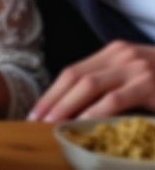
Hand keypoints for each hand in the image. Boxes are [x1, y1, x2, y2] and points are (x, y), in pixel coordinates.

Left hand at [28, 41, 154, 121]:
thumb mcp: (134, 75)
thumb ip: (111, 83)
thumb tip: (78, 106)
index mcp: (111, 52)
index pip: (72, 71)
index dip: (52, 91)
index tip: (37, 110)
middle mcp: (119, 55)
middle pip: (74, 77)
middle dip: (53, 100)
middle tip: (35, 121)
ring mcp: (134, 68)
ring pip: (89, 86)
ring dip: (66, 106)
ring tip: (52, 124)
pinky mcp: (148, 85)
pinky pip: (114, 100)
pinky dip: (95, 113)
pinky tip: (82, 125)